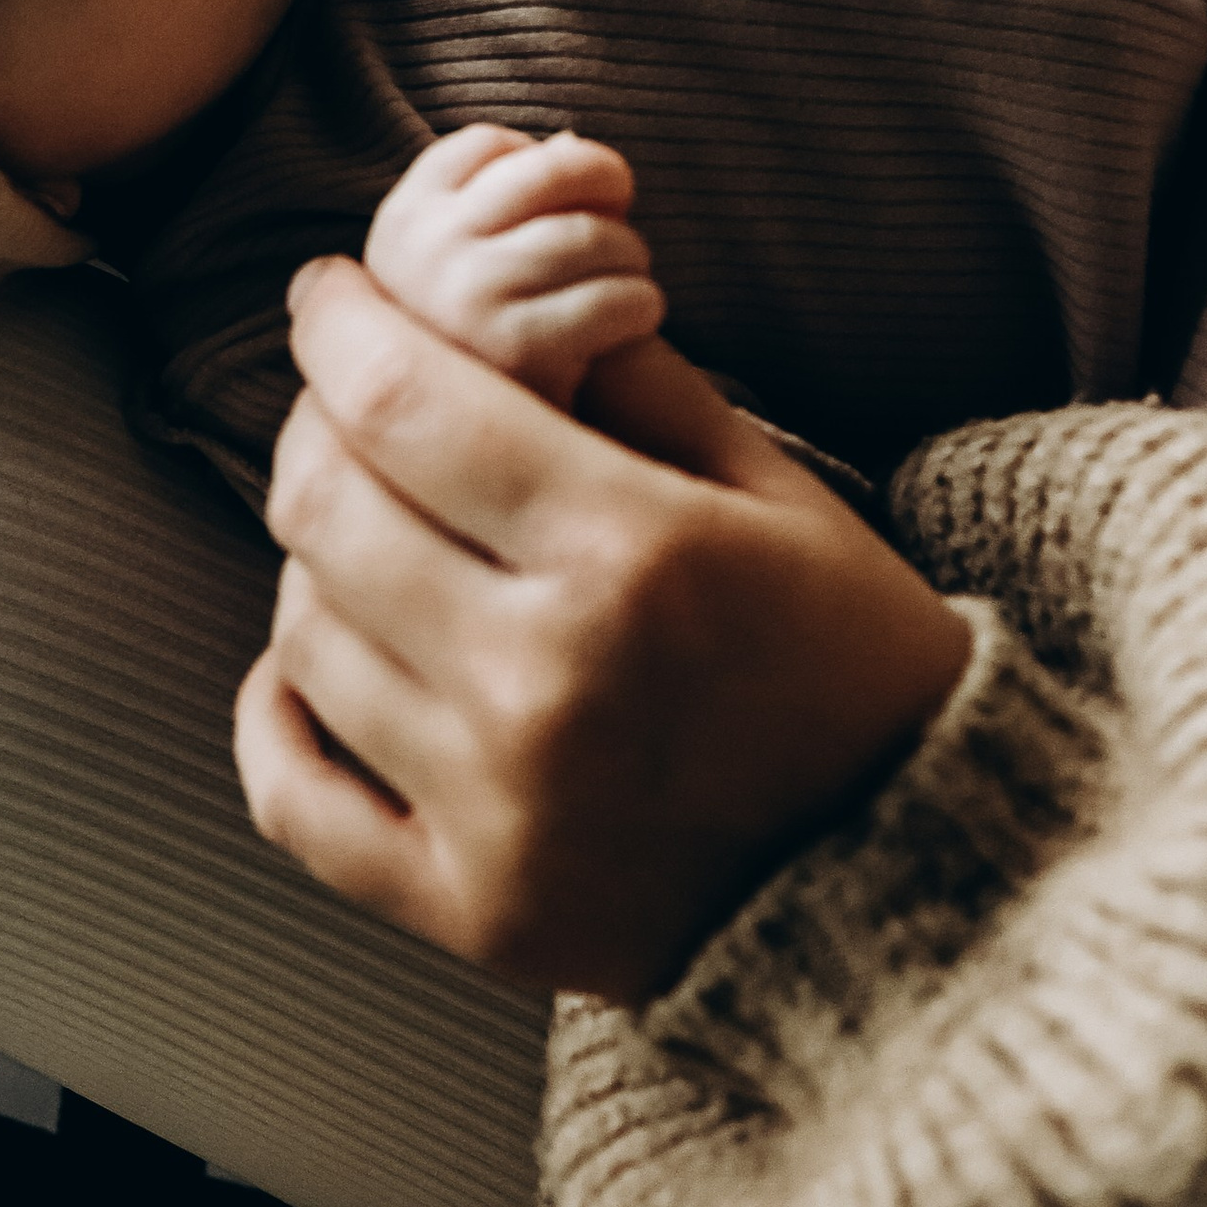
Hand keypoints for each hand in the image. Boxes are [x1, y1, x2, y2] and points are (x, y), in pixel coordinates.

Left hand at [234, 262, 972, 1006]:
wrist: (933, 886)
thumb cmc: (856, 665)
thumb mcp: (781, 492)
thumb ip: (637, 382)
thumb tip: (500, 296)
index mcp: (634, 553)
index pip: (404, 403)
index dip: (338, 325)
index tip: (327, 293)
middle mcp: (547, 680)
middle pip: (328, 506)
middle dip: (315, 420)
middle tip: (343, 397)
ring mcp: (500, 810)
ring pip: (304, 630)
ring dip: (313, 558)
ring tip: (371, 529)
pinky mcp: (474, 913)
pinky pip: (296, 800)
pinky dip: (273, 715)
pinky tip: (305, 662)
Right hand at [365, 123, 663, 411]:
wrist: (474, 472)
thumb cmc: (485, 355)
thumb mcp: (467, 271)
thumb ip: (504, 204)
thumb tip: (567, 139)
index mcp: (397, 226)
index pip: (486, 146)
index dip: (546, 162)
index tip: (572, 200)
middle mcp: (416, 254)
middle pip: (546, 171)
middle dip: (603, 189)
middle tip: (622, 231)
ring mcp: (459, 298)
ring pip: (588, 234)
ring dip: (631, 257)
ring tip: (631, 284)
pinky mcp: (515, 350)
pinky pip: (612, 297)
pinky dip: (640, 304)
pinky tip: (633, 321)